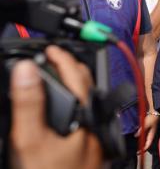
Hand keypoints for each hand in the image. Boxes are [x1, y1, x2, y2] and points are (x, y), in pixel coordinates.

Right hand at [9, 45, 102, 168]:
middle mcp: (97, 123)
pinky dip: (73, 102)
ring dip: (72, 84)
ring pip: (87, 99)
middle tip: (51, 58)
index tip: (50, 47)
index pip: (77, 74)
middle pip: (87, 84)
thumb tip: (27, 69)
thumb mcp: (31, 140)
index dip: (62, 56)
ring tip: (54, 77)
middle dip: (70, 67)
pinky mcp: (93, 146)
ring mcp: (97, 135)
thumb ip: (30, 102)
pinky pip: (86, 114)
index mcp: (87, 115)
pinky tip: (62, 108)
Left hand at [135, 113, 158, 153]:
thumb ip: (141, 130)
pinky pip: (143, 135)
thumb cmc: (152, 118)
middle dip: (142, 147)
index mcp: (151, 135)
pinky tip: (136, 137)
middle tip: (137, 151)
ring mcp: (149, 131)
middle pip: (146, 143)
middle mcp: (150, 134)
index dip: (144, 149)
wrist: (154, 111)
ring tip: (136, 146)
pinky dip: (140, 137)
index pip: (148, 144)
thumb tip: (135, 135)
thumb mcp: (146, 124)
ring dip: (141, 142)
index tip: (139, 152)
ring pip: (144, 139)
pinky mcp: (147, 128)